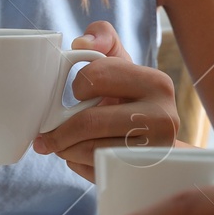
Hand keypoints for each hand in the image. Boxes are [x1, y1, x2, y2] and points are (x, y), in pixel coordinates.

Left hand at [31, 20, 180, 180]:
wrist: (157, 145)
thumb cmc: (131, 100)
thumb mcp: (122, 64)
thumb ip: (102, 40)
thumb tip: (81, 43)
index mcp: (156, 82)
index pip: (95, 77)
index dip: (76, 87)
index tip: (77, 94)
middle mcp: (164, 117)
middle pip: (89, 122)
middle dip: (61, 130)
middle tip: (49, 134)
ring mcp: (155, 151)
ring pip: (89, 151)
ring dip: (66, 150)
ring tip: (65, 145)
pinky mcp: (142, 175)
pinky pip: (95, 172)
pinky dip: (79, 166)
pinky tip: (83, 158)